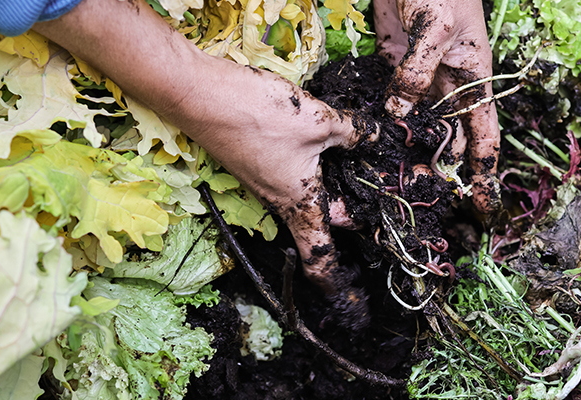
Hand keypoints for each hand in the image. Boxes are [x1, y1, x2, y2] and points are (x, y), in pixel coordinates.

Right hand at [35, 0, 368, 321]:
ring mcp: (264, 177)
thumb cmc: (259, 116)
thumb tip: (376, 135)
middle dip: (348, 213)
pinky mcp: (254, 156)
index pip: (318, 252)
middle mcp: (279, 197)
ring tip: (362, 163)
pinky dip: (314, 160)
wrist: (199, 94)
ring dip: (332, 182)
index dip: (330, 275)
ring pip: (307, 190)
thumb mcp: (318, 121)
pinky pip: (291, 169)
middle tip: (380, 200)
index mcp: (298, 202)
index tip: (340, 291)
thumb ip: (353, 131)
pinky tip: (328, 135)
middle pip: (319, 217)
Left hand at [373, 0, 501, 212]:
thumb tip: (400, 111)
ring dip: (407, 149)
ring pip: (417, 123)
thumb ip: (417, 72)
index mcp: (474, 76)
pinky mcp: (395, 65)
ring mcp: (421, 75)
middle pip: (447, 136)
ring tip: (393, 179)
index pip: (483, 134)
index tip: (484, 206)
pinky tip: (371, 142)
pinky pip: (392, 100)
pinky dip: (384, 120)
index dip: (484, 172)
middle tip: (421, 197)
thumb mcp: (435, 28)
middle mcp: (450, 82)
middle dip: (437, 167)